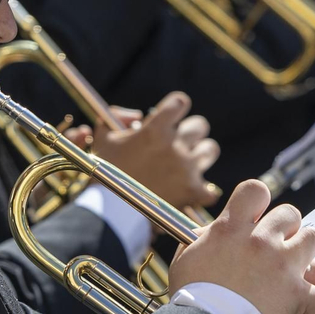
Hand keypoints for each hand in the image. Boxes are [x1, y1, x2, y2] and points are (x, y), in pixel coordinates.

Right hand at [91, 93, 220, 207]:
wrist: (110, 211)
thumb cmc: (104, 173)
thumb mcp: (103, 138)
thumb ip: (117, 116)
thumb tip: (138, 117)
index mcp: (155, 129)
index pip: (180, 102)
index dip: (175, 107)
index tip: (170, 115)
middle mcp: (175, 145)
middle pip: (200, 126)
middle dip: (189, 131)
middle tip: (177, 142)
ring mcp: (187, 169)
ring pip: (210, 150)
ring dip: (199, 154)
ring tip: (186, 164)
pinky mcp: (193, 192)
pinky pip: (211, 189)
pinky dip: (203, 191)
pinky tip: (194, 192)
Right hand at [168, 178, 314, 313]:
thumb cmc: (191, 299)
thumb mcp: (185, 260)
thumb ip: (200, 240)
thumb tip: (207, 232)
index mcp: (231, 229)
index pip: (254, 190)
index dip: (259, 201)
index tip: (257, 215)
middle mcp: (260, 240)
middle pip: (290, 214)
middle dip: (286, 228)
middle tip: (277, 247)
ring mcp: (281, 265)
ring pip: (313, 239)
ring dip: (307, 252)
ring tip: (297, 267)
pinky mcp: (296, 293)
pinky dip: (312, 299)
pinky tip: (303, 305)